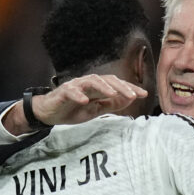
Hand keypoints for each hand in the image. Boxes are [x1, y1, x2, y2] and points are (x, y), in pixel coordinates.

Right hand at [33, 74, 147, 124]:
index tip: (144, 94)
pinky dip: (78, 95)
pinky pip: (71, 91)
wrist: (49, 113)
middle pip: (107, 80)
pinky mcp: (63, 92)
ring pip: (91, 81)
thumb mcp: (96, 110)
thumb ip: (112, 104)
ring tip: (113, 93)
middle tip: (133, 95)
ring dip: (103, 87)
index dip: (130, 88)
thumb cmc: (73, 109)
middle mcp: (88, 83)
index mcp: (98, 88)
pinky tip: (85, 101)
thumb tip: (130, 99)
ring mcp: (75, 86)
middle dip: (121, 87)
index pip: (117, 85)